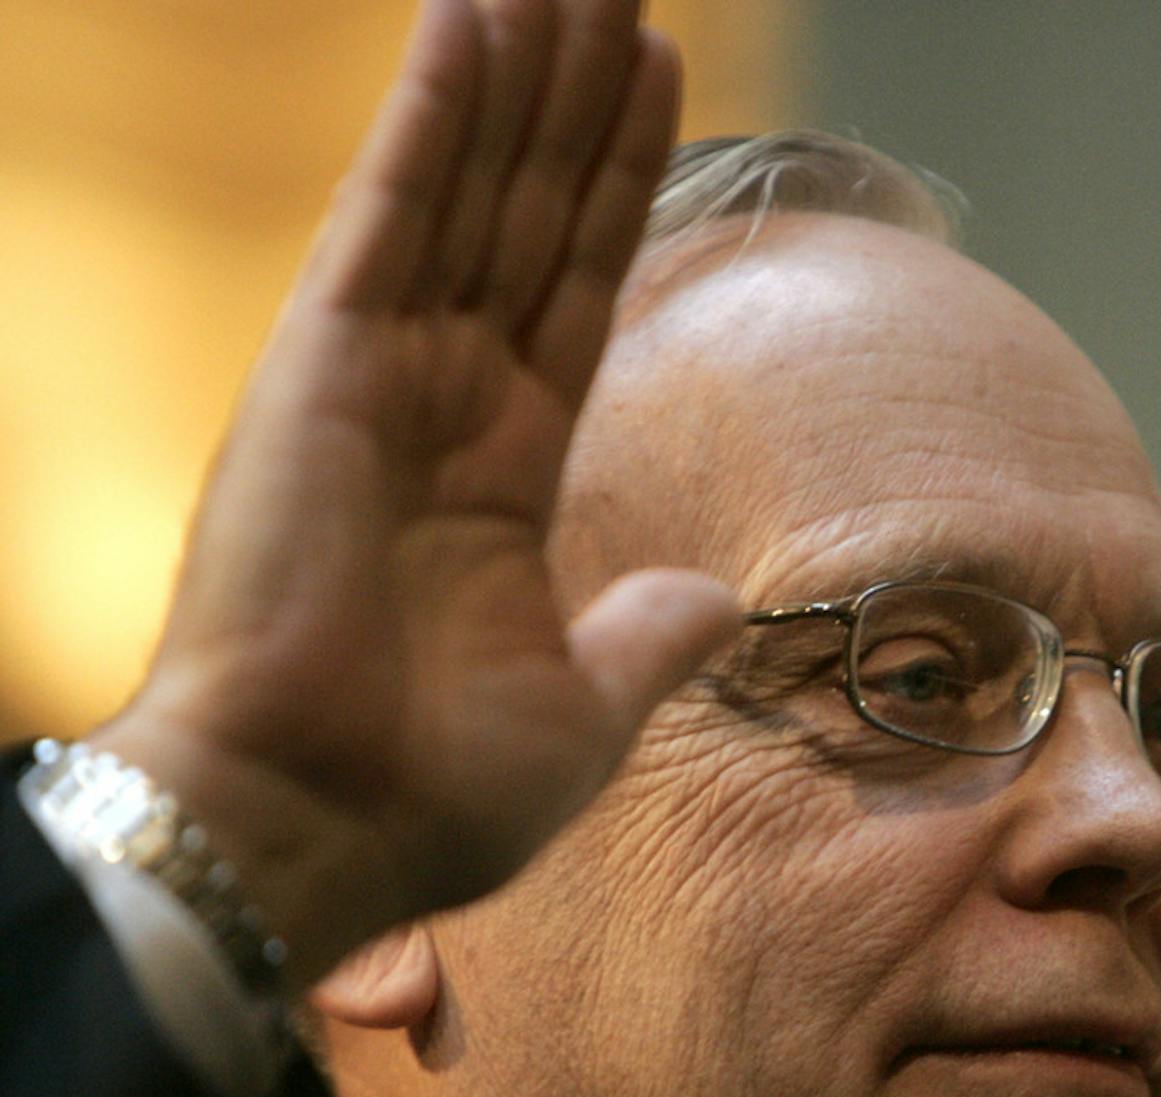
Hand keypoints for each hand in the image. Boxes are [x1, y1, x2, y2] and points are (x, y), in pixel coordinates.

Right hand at [95, 0, 737, 989]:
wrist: (317, 827)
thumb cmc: (432, 798)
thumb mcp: (583, 718)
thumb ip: (647, 638)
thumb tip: (718, 598)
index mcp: (502, 486)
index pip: (577, 302)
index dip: (618, 194)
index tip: (659, 86)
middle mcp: (441, 414)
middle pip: (529, 226)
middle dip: (577, 110)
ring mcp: (379, 379)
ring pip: (468, 195)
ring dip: (522, 80)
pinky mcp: (322, 364)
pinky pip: (393, 212)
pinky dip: (435, 115)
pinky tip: (477, 17)